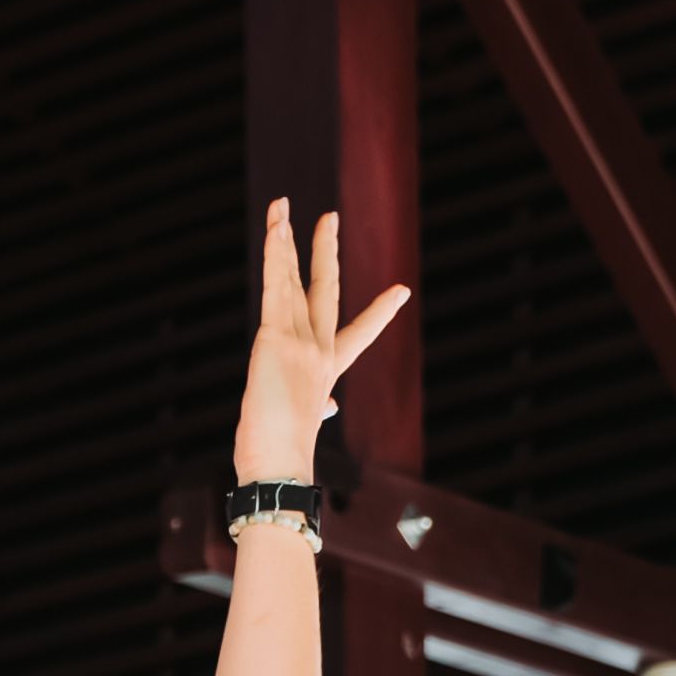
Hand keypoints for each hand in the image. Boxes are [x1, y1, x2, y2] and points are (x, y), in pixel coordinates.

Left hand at [233, 200, 410, 483]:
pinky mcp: (275, 341)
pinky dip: (276, 256)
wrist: (278, 470)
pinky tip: (277, 226)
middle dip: (326, 252)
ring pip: (292, 281)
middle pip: (325, 291)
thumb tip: (328, 407)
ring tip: (282, 206)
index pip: (355, 336)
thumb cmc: (282, 461)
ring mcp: (300, 344)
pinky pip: (275, 288)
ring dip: (286, 240)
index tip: (400, 292)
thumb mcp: (302, 428)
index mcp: (325, 374)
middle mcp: (318, 353)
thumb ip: (316, 408)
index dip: (377, 314)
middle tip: (329, 218)